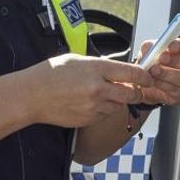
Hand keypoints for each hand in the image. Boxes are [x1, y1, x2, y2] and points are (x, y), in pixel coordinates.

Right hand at [28, 54, 155, 128]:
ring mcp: (94, 106)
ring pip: (119, 106)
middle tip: (135, 89)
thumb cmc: (50, 74)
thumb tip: (118, 71)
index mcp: (96, 69)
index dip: (145, 76)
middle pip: (133, 94)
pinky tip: (88, 102)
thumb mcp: (77, 60)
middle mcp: (98, 88)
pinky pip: (104, 115)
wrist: (31, 95)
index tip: (147, 77)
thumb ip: (100, 66)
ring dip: (117, 101)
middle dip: (137, 92)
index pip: (133, 73)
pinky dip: (103, 110)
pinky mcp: (89, 119)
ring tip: (101, 94)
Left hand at [136, 36, 179, 105]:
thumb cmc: (162, 59)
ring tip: (153, 70)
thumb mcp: (157, 48)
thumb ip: (153, 46)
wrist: (156, 79)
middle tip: (162, 58)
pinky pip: (176, 91)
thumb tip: (148, 47)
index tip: (171, 46)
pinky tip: (154, 80)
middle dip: (177, 61)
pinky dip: (163, 85)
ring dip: (167, 74)